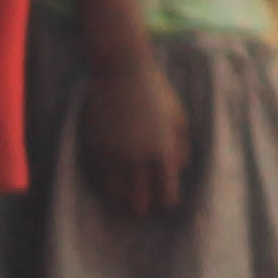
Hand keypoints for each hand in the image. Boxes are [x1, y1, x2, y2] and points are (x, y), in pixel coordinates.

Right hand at [81, 41, 194, 218]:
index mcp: (164, 152)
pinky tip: (112, 183)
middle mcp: (139, 158)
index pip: (167, 195)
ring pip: (117, 194)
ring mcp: (115, 154)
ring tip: (126, 197)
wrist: (121, 70)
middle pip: (141, 201)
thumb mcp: (178, 117)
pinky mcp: (96, 147)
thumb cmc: (155, 91)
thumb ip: (181, 146)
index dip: (166, 202)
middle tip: (143, 207)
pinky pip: (100, 178)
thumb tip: (179, 169)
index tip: (164, 201)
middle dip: (144, 206)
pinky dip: (107, 184)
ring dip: (123, 198)